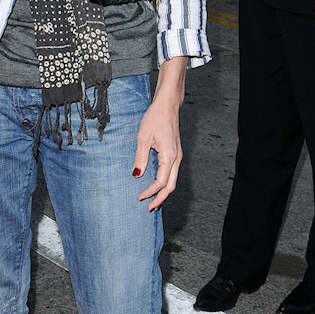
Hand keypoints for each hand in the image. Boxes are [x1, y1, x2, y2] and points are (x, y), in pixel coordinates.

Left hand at [132, 94, 183, 211]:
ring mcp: (177, 156)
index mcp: (169, 156)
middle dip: (160, 198)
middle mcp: (176, 158)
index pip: (161, 181)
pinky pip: (172, 173)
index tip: (140, 198)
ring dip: (163, 192)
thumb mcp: (143, 137)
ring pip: (173, 180)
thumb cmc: (155, 118)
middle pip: (170, 185)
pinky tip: (157, 186)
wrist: (167, 105)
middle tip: (149, 209)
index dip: (150, 192)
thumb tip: (136, 175)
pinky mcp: (175, 153)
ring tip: (153, 202)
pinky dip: (165, 183)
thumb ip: (140, 158)